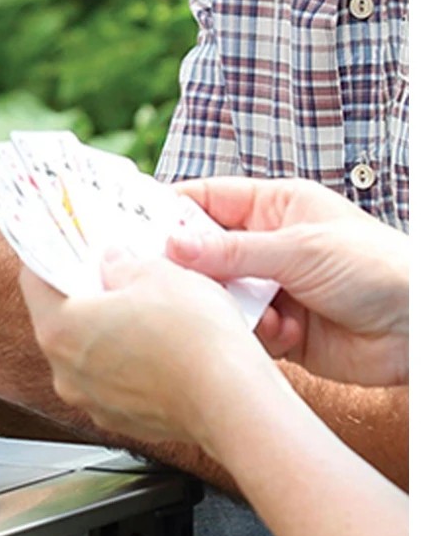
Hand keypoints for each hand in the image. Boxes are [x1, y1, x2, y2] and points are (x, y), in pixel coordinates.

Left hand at [18, 256, 266, 448]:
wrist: (236, 402)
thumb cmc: (195, 341)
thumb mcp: (158, 273)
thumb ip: (123, 263)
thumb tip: (113, 261)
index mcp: (60, 328)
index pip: (34, 279)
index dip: (50, 254)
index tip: (64, 243)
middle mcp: (67, 372)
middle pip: (62, 319)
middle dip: (86, 293)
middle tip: (113, 270)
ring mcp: (94, 401)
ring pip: (92, 353)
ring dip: (111, 330)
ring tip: (147, 308)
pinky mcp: (125, 420)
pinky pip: (118, 381)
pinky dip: (132, 362)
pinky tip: (162, 344)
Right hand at [172, 179, 408, 386]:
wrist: (419, 329)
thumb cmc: (379, 269)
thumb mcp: (300, 248)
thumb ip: (233, 251)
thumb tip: (173, 244)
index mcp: (277, 207)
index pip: (210, 200)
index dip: (173, 211)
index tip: (135, 225)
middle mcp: (272, 246)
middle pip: (207, 252)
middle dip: (193, 268)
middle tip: (170, 279)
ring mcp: (276, 288)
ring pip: (222, 295)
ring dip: (228, 306)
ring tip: (243, 311)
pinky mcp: (283, 330)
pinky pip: (245, 330)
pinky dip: (255, 334)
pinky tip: (283, 333)